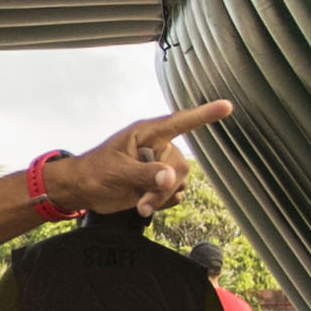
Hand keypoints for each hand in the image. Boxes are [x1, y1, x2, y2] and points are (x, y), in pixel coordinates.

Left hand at [39, 101, 233, 215]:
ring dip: (162, 196)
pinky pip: (174, 193)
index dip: (204, 114)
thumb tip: (171, 178)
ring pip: (179, 181)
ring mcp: (158, 166)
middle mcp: (156, 147)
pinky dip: (162, 202)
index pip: (180, 122)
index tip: (227, 106)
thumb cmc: (94, 171)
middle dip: (165, 186)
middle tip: (144, 199)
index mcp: (147, 133)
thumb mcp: (118, 171)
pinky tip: (145, 202)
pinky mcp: (156, 183)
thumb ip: (145, 174)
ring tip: (141, 204)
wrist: (83, 190)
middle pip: (180, 165)